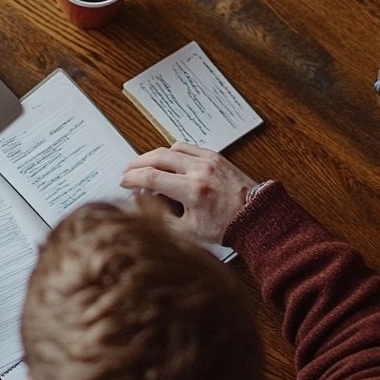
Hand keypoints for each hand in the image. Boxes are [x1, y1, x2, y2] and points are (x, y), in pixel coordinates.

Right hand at [120, 143, 256, 244]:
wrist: (256, 217)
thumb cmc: (226, 226)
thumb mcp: (189, 233)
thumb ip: (163, 218)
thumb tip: (143, 205)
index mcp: (193, 191)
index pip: (151, 177)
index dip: (132, 178)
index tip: (123, 182)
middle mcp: (200, 171)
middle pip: (157, 157)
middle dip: (137, 163)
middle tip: (127, 170)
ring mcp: (209, 160)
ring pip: (171, 148)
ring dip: (154, 155)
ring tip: (145, 165)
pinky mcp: (216, 156)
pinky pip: (188, 146)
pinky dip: (173, 152)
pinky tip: (167, 161)